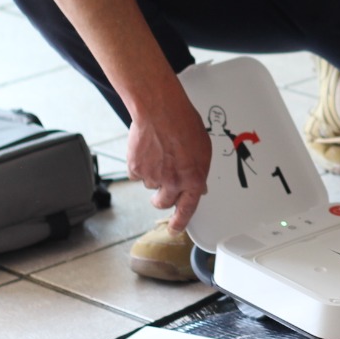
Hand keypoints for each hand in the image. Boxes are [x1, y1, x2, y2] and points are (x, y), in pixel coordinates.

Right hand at [126, 94, 210, 231]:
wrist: (160, 110)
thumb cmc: (184, 124)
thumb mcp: (203, 149)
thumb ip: (199, 171)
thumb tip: (199, 186)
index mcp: (193, 180)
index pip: (187, 209)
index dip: (180, 222)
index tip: (175, 229)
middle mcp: (173, 183)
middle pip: (163, 203)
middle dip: (162, 198)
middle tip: (163, 185)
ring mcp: (153, 177)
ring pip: (150, 185)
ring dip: (153, 175)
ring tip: (158, 153)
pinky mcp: (136, 169)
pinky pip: (137, 174)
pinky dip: (140, 166)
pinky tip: (147, 150)